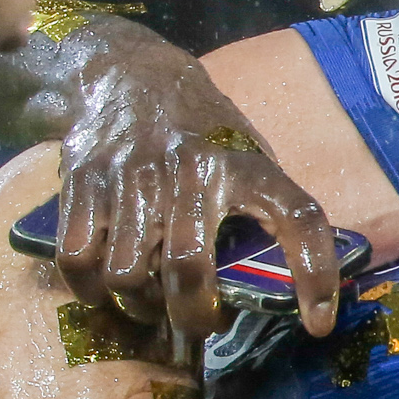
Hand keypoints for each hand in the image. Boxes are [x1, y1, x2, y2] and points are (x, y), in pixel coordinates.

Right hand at [53, 25, 346, 357]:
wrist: (125, 74)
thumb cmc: (198, 130)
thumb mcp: (245, 152)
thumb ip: (262, 205)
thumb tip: (284, 282)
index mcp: (246, 164)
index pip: (299, 217)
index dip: (316, 274)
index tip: (320, 323)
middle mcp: (191, 169)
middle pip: (189, 268)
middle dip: (194, 316)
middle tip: (200, 325)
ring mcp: (132, 176)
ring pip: (127, 274)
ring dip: (138, 305)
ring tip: (149, 303)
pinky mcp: (83, 181)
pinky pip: (78, 258)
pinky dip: (88, 288)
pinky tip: (104, 288)